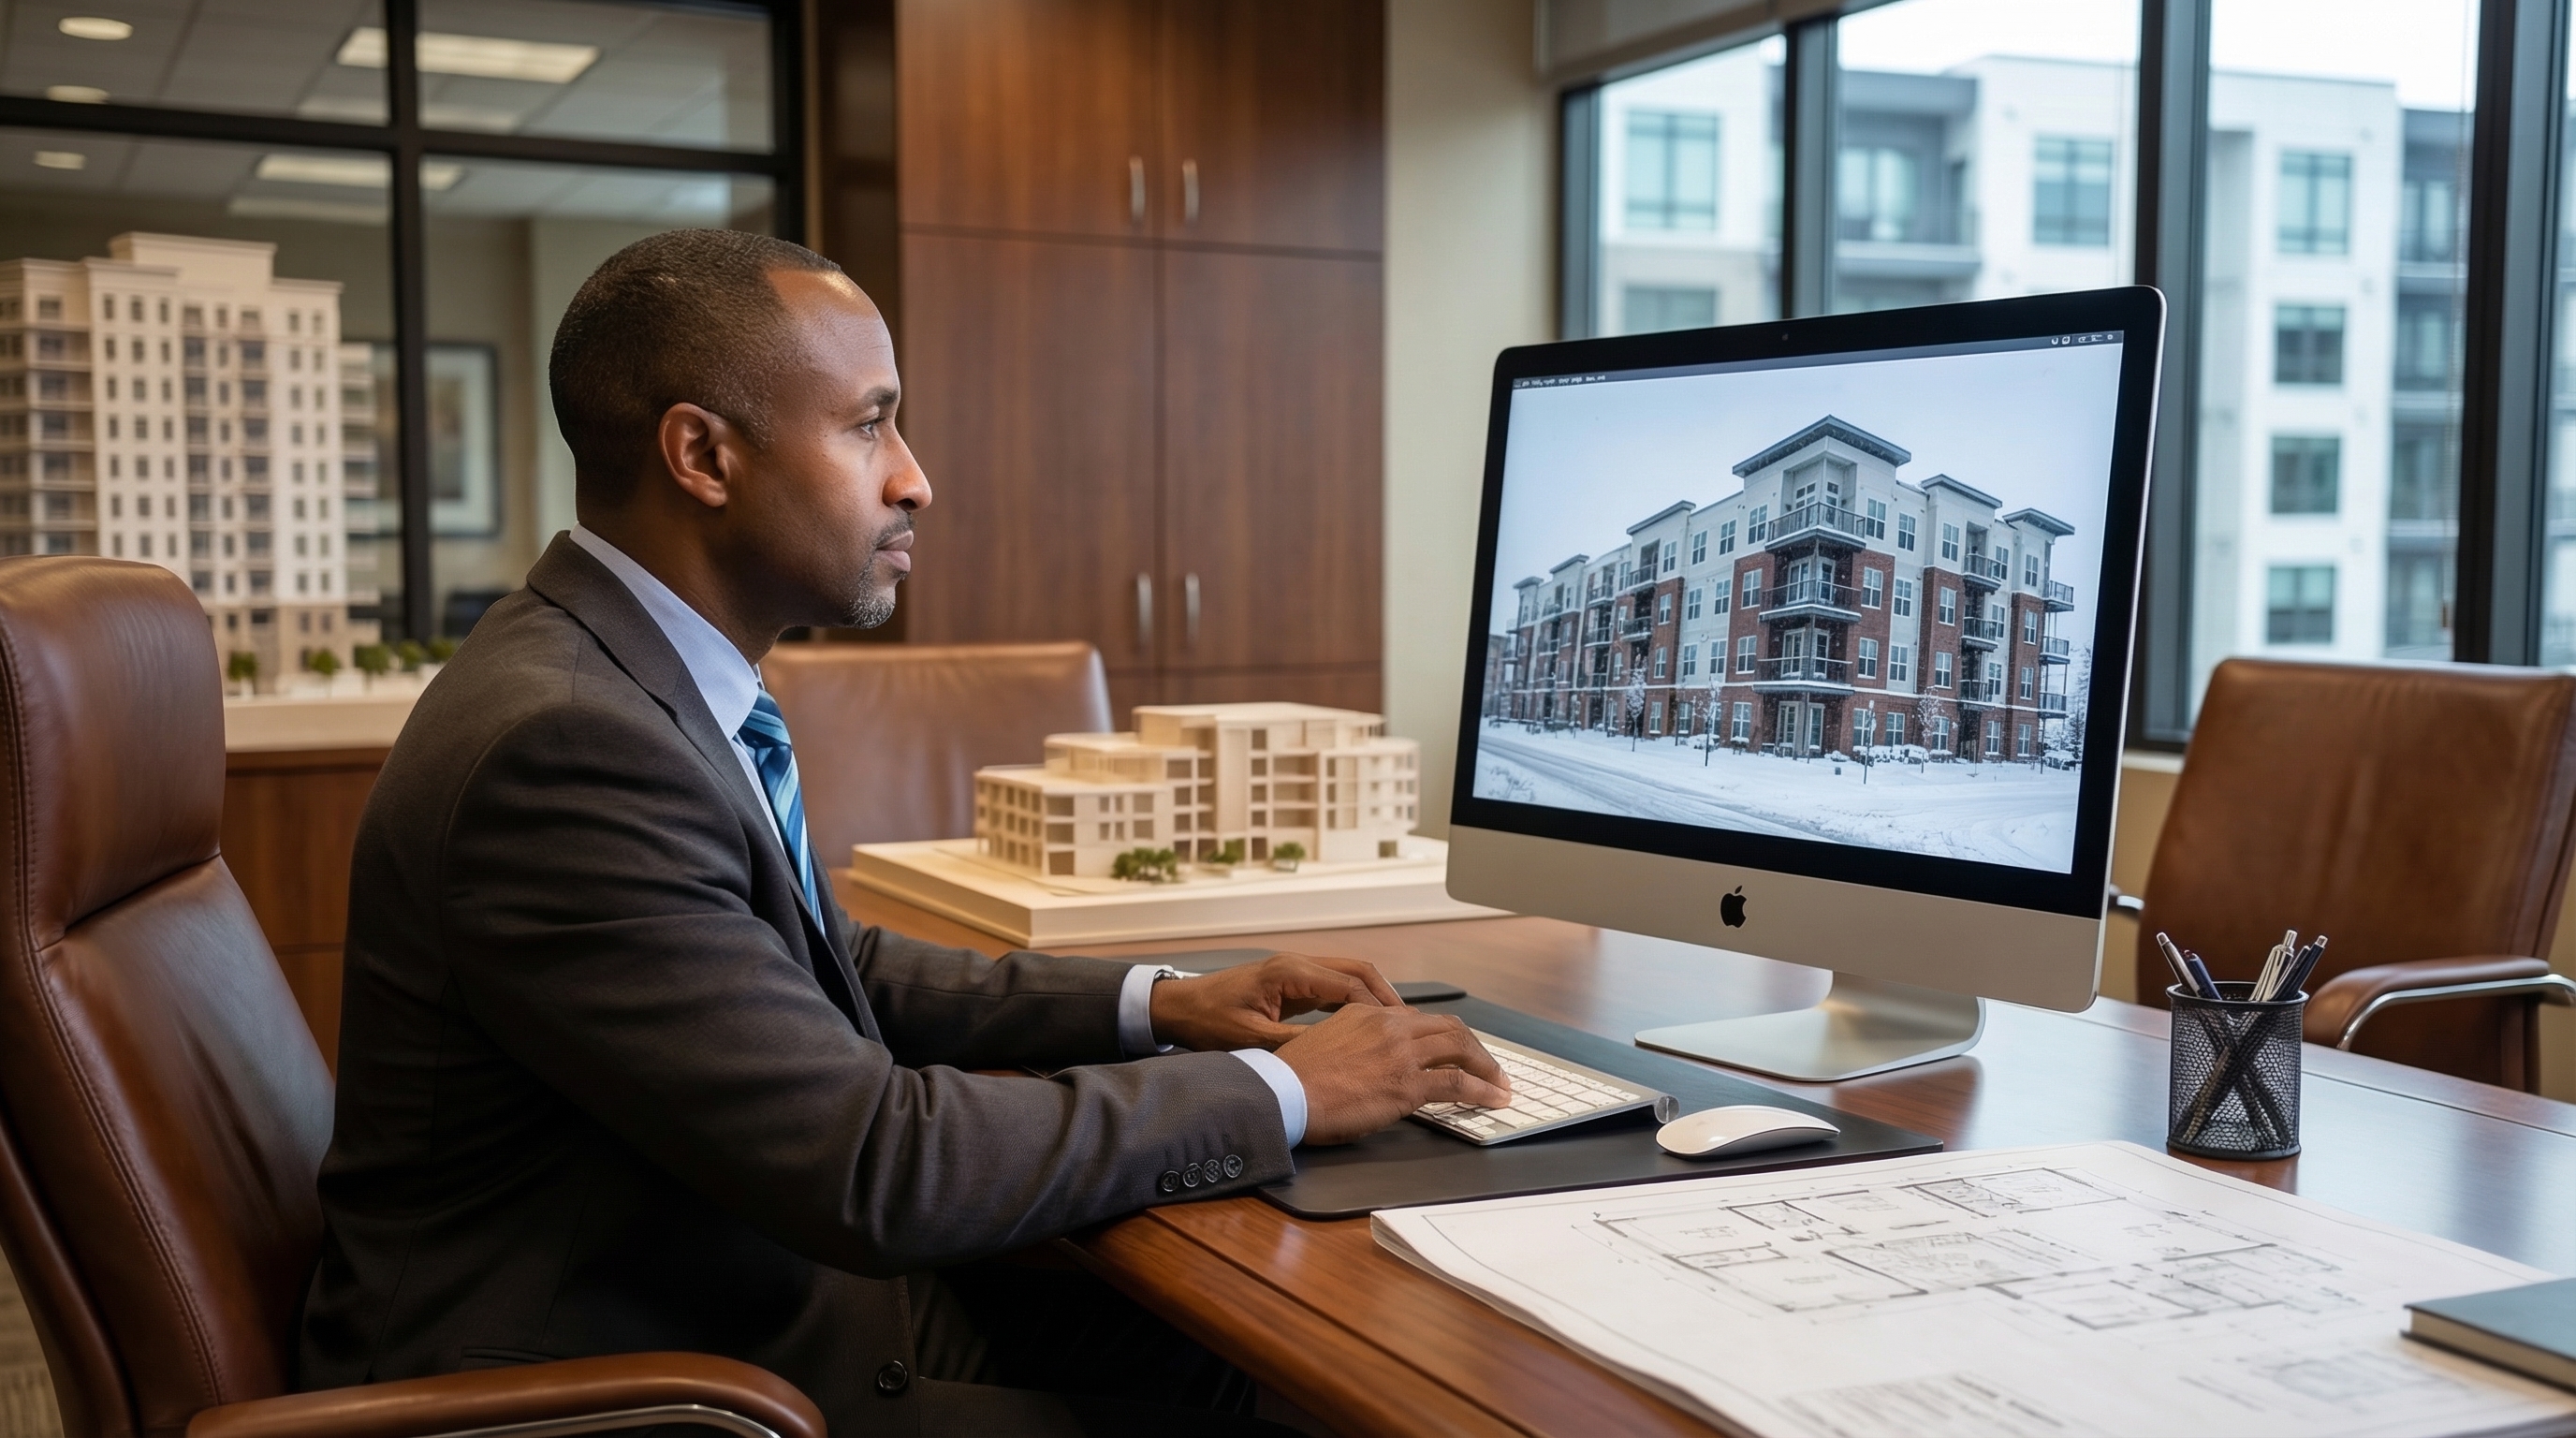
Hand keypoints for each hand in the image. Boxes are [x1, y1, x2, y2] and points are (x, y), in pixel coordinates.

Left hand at [1148, 953, 1402, 1051]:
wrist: (1179, 1007)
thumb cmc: (1208, 1022)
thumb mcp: (1252, 1041)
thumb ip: (1295, 1046)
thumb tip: (1336, 1055)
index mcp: (1290, 973)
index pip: (1349, 985)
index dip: (1378, 1010)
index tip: (1399, 1032)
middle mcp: (1298, 965)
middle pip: (1358, 972)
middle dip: (1386, 998)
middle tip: (1410, 1026)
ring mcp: (1296, 972)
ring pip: (1349, 977)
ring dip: (1373, 999)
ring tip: (1396, 1027)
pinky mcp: (1292, 983)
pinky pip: (1334, 987)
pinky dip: (1355, 1002)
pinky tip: (1367, 1026)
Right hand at [1275, 1007, 1512, 1145]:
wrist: (1282, 1094)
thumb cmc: (1293, 1078)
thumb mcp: (1325, 1042)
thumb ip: (1353, 1042)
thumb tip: (1368, 1062)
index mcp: (1366, 1012)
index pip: (1417, 1020)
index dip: (1441, 1036)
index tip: (1452, 1050)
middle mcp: (1388, 1025)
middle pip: (1448, 1028)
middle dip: (1473, 1047)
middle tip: (1487, 1065)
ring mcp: (1400, 1053)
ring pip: (1460, 1048)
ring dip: (1487, 1066)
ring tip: (1500, 1083)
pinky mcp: (1407, 1084)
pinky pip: (1458, 1083)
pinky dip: (1483, 1090)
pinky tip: (1495, 1100)